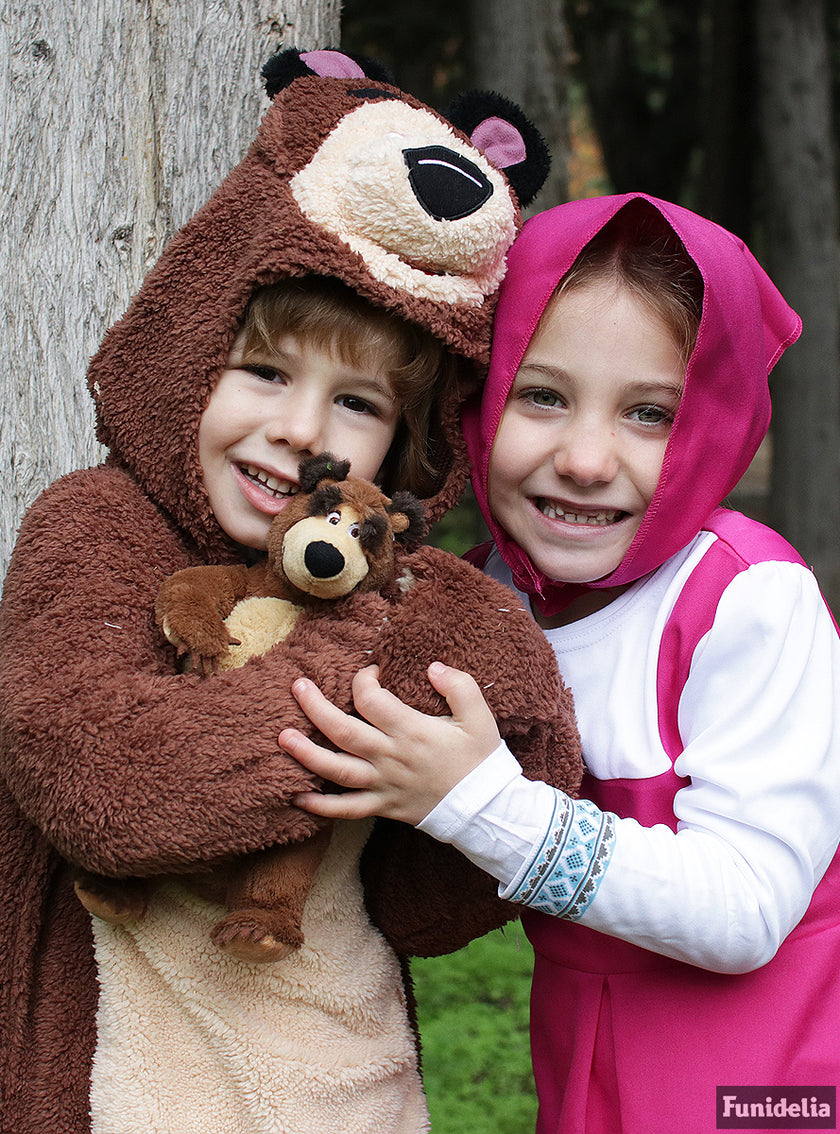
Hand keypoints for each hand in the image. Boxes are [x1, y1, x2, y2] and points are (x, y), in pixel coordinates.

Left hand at [281, 662, 500, 825]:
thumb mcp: (480, 717)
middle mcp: (390, 757)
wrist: (485, 809)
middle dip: (315, 707)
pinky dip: (319, 807)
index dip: (363, 681)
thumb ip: (459, 686)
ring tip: (283, 737)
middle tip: (298, 687)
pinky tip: (297, 797)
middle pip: (342, 730)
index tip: (369, 673)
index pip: (372, 700)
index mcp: (411, 731)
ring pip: (335, 769)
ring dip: (306, 753)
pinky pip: (345, 810)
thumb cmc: (481, 760)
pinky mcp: (382, 806)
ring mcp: (383, 784)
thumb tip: (433, 667)